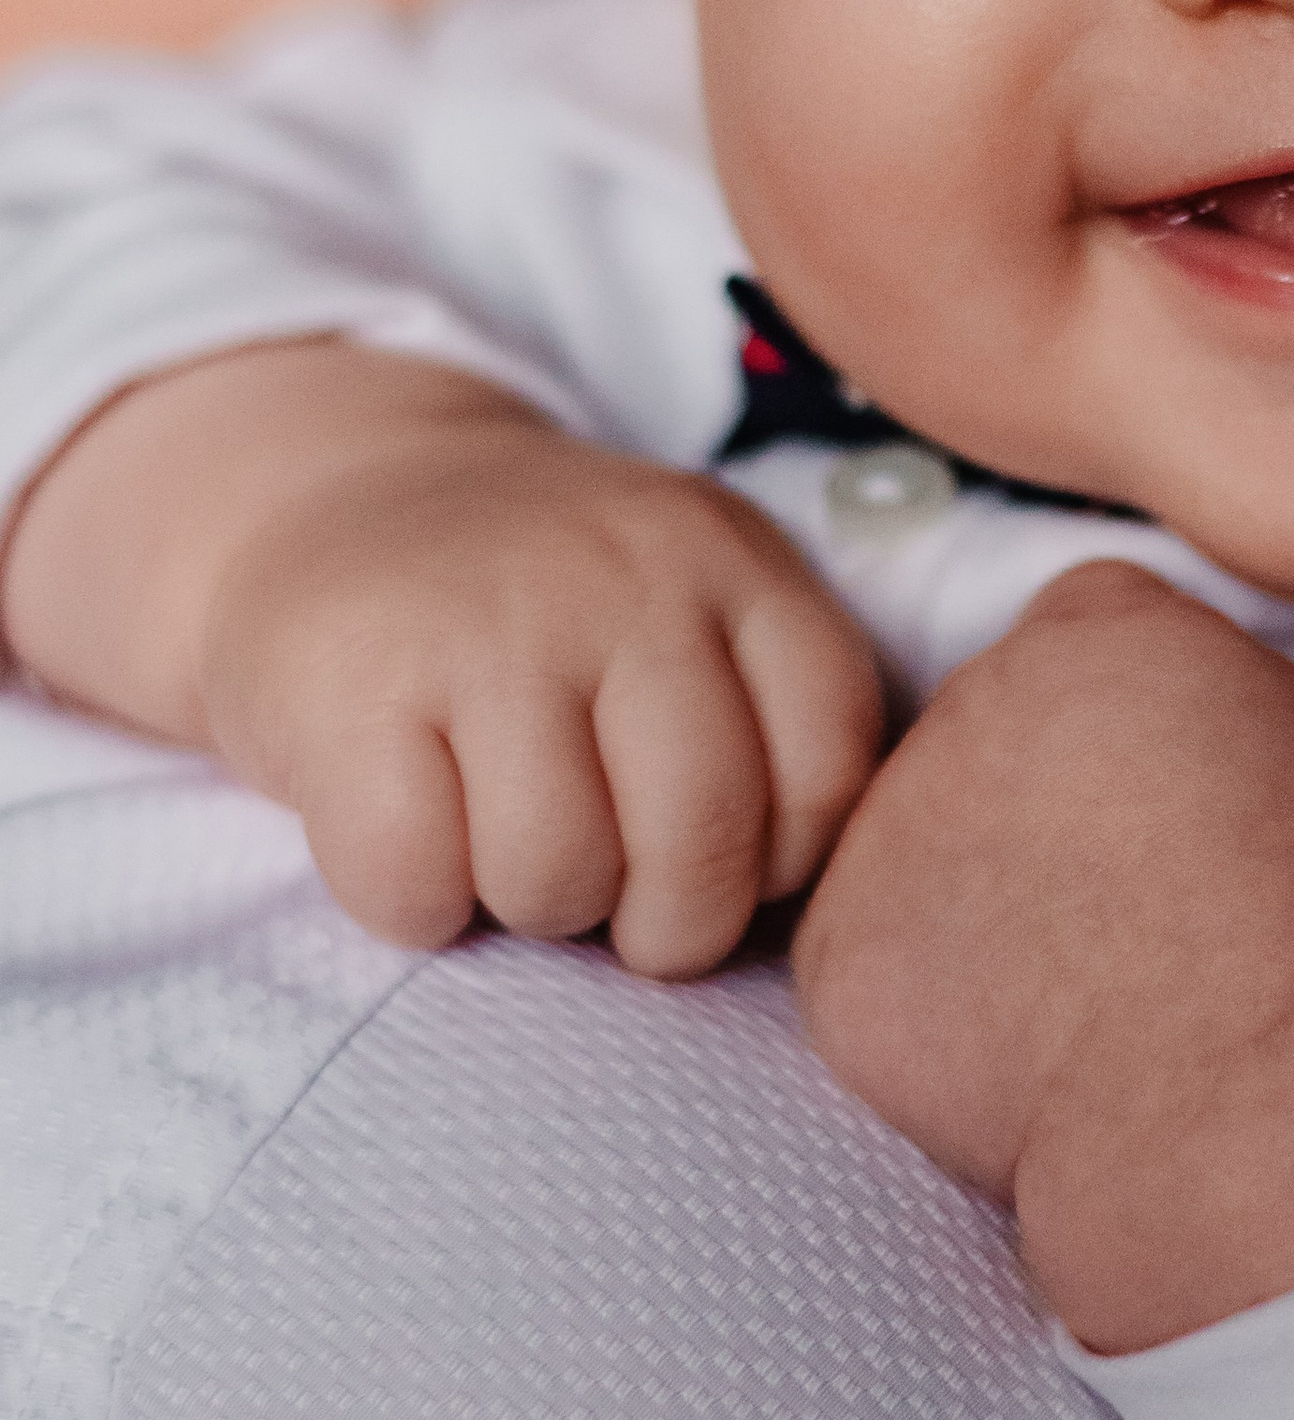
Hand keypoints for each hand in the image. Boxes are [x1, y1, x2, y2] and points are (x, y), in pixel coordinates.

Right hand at [4, 338, 882, 975]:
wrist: (336, 495)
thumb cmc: (544, 611)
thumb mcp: (688, 604)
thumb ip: (769, 716)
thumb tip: (807, 905)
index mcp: (735, 559)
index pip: (832, 768)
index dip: (782, 860)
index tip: (724, 853)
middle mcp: (625, 574)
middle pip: (703, 844)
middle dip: (665, 925)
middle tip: (617, 897)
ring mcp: (487, 624)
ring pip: (559, 876)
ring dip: (532, 905)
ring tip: (506, 838)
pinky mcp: (354, 689)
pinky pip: (418, 887)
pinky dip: (414, 906)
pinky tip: (412, 834)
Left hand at [795, 560, 1293, 1349]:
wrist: (1263, 1090)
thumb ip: (1209, 692)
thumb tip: (1167, 724)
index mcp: (1094, 628)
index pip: (1080, 627)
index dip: (1127, 718)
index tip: (1166, 795)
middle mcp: (970, 699)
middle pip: (988, 725)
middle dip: (1038, 796)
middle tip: (1123, 902)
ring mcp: (888, 827)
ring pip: (918, 843)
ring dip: (973, 895)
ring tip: (1081, 988)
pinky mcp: (840, 953)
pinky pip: (868, 961)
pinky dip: (927, 1007)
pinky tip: (1018, 1049)